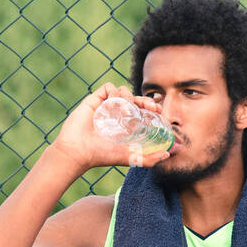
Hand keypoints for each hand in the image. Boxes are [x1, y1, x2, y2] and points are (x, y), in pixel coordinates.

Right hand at [49, 83, 172, 173]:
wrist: (78, 151)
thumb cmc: (101, 155)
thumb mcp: (129, 158)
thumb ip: (148, 159)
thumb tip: (167, 154)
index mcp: (122, 125)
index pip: (140, 110)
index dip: (150, 107)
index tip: (158, 111)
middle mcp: (114, 114)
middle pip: (134, 99)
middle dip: (145, 100)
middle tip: (152, 106)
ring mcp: (104, 106)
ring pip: (122, 91)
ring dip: (129, 97)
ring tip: (128, 111)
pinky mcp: (94, 100)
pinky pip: (108, 87)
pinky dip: (115, 91)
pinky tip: (117, 103)